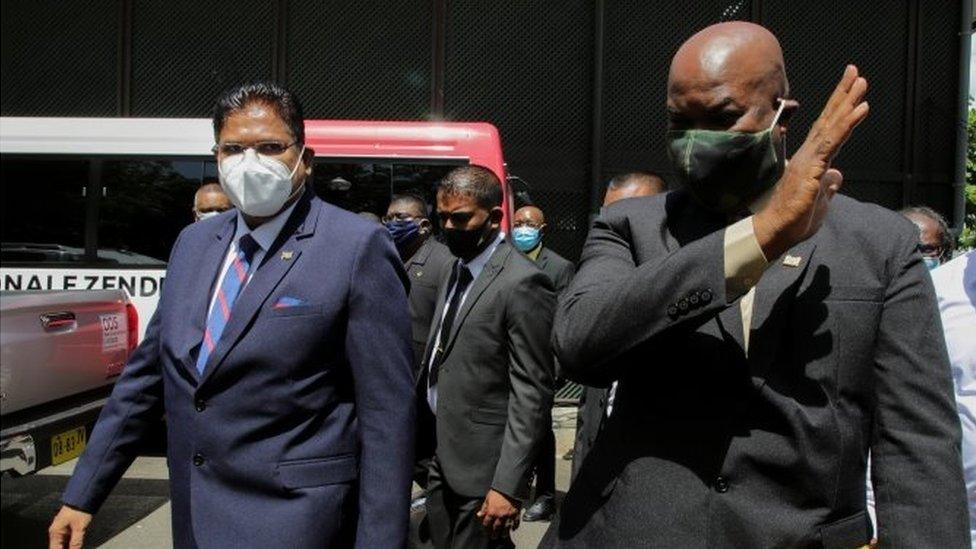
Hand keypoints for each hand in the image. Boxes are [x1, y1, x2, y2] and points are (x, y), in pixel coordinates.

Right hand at [49, 505, 92, 548]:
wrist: (82, 496)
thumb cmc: (78, 508)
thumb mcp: (79, 527)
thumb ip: (76, 541)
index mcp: (55, 531)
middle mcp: (56, 530)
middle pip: (58, 546)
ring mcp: (61, 528)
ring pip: (63, 543)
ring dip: (69, 546)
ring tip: (75, 547)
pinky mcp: (67, 526)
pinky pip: (68, 538)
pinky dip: (71, 543)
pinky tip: (76, 545)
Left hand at [476, 488, 520, 538]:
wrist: (510, 485)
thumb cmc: (498, 490)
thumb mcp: (488, 498)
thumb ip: (484, 507)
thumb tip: (479, 514)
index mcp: (492, 511)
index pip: (487, 522)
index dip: (486, 526)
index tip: (486, 528)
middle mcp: (500, 515)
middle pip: (496, 527)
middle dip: (494, 533)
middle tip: (494, 536)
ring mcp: (509, 515)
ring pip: (506, 528)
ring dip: (504, 533)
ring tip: (503, 535)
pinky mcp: (516, 513)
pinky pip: (516, 522)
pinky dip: (514, 526)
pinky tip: (513, 528)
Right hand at [754, 64, 868, 258]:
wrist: (777, 231)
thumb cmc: (795, 219)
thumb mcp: (819, 200)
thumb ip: (828, 185)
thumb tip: (838, 175)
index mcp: (811, 160)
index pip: (827, 129)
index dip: (839, 107)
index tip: (851, 87)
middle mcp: (809, 154)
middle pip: (829, 119)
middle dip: (843, 94)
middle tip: (855, 72)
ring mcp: (810, 159)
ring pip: (832, 126)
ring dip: (847, 102)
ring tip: (861, 82)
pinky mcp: (813, 168)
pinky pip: (833, 142)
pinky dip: (847, 124)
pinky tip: (860, 109)